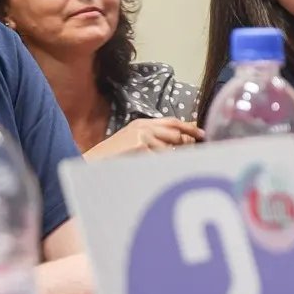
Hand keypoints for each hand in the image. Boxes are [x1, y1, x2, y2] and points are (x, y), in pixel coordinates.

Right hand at [84, 118, 204, 159]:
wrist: (91, 165)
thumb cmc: (113, 158)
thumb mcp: (133, 141)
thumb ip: (154, 139)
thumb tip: (180, 143)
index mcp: (142, 123)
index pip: (172, 122)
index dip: (189, 128)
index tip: (202, 134)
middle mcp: (144, 127)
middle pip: (175, 135)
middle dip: (185, 145)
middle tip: (192, 153)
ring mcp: (142, 137)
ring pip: (168, 151)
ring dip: (170, 161)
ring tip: (161, 168)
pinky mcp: (140, 147)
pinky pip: (159, 160)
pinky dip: (160, 167)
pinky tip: (150, 171)